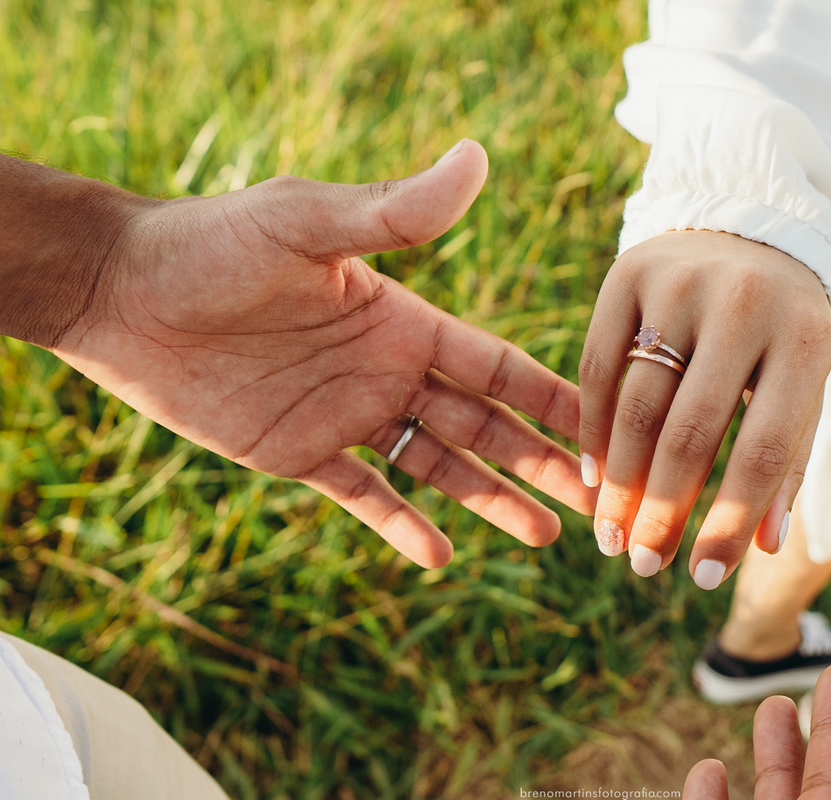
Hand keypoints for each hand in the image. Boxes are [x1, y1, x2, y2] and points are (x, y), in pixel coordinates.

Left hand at [51, 140, 595, 567]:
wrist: (125, 293)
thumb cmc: (216, 244)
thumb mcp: (310, 222)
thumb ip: (396, 210)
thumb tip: (478, 156)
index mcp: (403, 320)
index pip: (495, 366)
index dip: (550, 397)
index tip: (603, 426)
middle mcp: (387, 370)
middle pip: (483, 425)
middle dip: (541, 459)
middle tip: (593, 501)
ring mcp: (346, 414)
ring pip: (438, 466)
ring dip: (491, 498)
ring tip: (541, 537)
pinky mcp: (299, 452)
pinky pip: (362, 494)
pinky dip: (400, 525)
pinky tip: (439, 556)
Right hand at [578, 230, 830, 586]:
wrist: (752, 227)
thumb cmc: (784, 329)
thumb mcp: (806, 384)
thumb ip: (788, 459)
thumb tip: (764, 547)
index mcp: (805, 339)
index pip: (766, 449)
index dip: (731, 522)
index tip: (702, 579)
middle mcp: (743, 306)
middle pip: (691, 432)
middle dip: (662, 510)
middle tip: (643, 564)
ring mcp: (682, 284)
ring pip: (637, 403)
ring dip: (620, 481)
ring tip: (610, 536)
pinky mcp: (629, 273)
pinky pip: (598, 365)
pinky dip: (591, 427)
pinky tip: (591, 476)